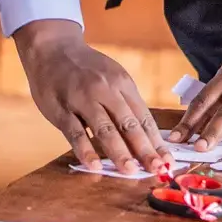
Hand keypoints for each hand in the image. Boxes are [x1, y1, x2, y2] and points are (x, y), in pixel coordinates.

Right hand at [15, 19, 169, 174]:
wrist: (54, 49)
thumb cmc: (87, 69)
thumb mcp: (112, 78)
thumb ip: (124, 104)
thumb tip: (143, 134)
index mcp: (123, 84)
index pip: (144, 117)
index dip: (156, 140)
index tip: (168, 160)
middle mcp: (107, 91)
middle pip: (129, 124)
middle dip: (145, 149)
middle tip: (157, 169)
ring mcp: (84, 100)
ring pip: (105, 129)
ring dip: (119, 152)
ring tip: (130, 171)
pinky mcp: (62, 110)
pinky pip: (76, 132)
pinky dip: (86, 149)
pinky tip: (95, 165)